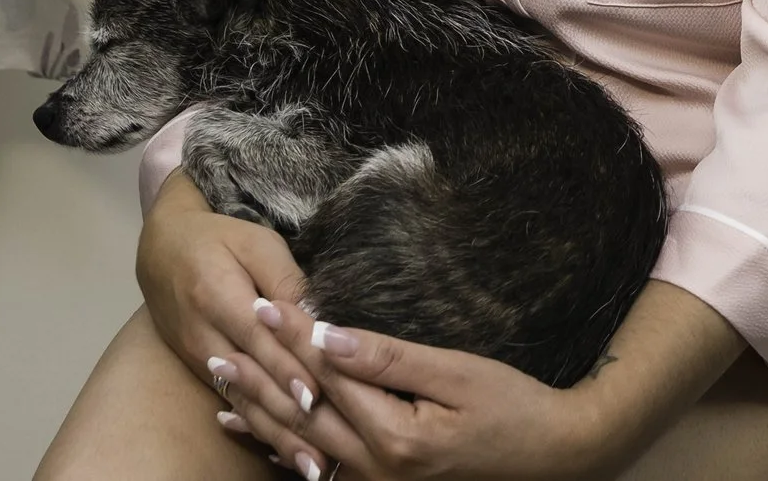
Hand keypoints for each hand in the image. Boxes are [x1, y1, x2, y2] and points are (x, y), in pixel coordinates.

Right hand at [134, 177, 314, 459]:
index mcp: (218, 297)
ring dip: (276, 434)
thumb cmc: (221, 238)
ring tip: (309, 466)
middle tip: (321, 451)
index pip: (260, 341)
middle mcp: (205, 336)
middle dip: (288, 417)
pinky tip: (281, 450)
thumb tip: (318, 318)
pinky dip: (258, 428)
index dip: (288, 368)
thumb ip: (286, 281)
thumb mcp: (258, 243)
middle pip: (253, 381)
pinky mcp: (201, 368)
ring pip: (243, 402)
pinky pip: (233, 402)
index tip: (315, 397)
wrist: (162, 247)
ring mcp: (199, 357)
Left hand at [219, 302, 621, 480]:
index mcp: (394, 437)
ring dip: (256, 409)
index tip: (264, 302)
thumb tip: (329, 336)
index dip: (295, 337)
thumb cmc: (512, 408)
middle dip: (260, 373)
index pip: (329, 376)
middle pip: (303, 412)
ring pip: (298, 443)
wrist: (549, 457)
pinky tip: (248, 427)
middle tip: (221, 339)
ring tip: (219, 375)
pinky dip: (275, 444)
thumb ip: (390, 360)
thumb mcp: (459, 375)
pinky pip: (313, 465)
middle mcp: (373, 469)